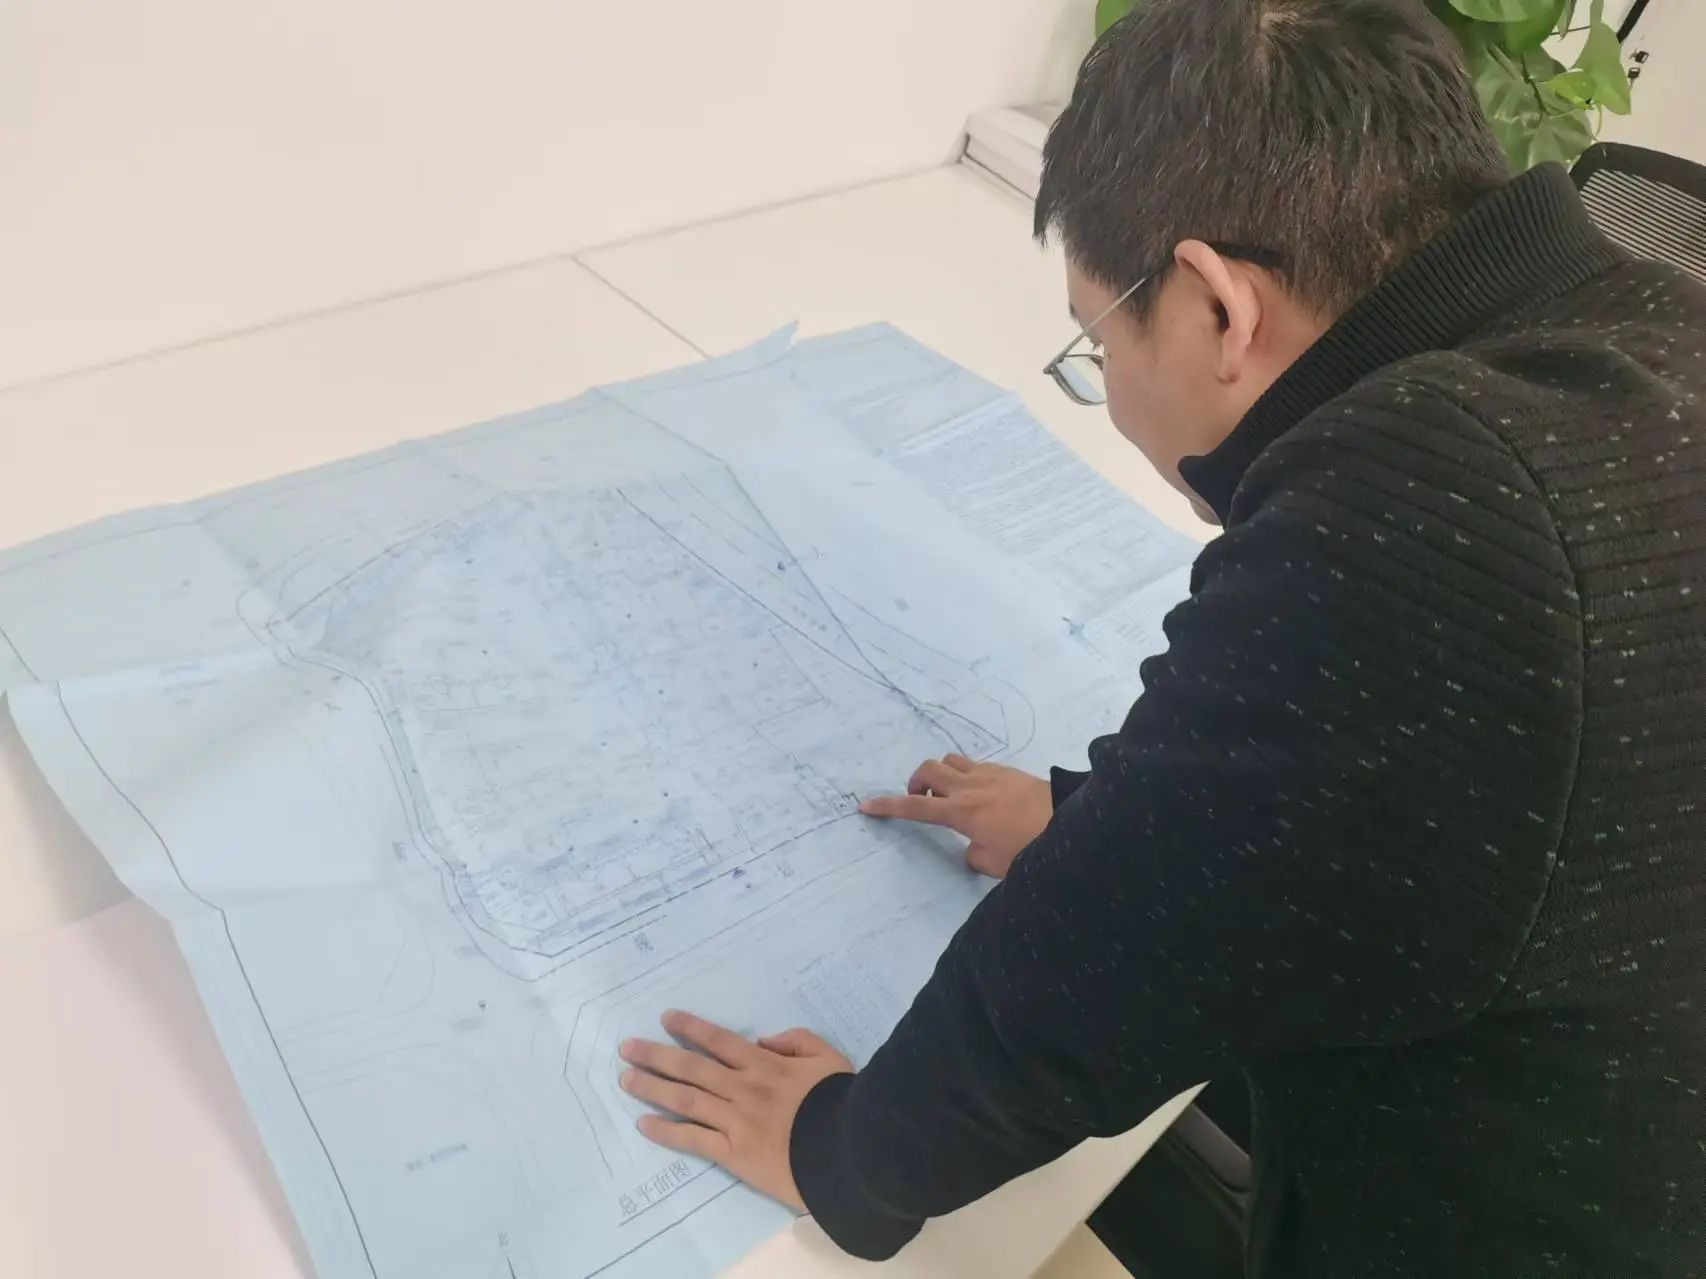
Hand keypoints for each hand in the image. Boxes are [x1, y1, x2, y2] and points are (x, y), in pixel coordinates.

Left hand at [620, 1011, 853, 1211]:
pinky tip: (644, 1124)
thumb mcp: (829, 1057)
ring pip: (685, 1099)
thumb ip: (797, 1041)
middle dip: (656, 1055)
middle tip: (626, 1047)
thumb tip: (764, 1041)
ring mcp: (735, 1121)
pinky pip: (693, 1139)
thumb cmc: (841, 1102)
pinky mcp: (734, 1153)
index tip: (665, 1018)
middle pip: (691, 1067)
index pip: (719, 1040)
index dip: (690, 1027)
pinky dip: (666, 1131)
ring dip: (652, 1087)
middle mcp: (743, 1088)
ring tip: (625, 1079)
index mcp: (765, 1064)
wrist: (848, 1149)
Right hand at [859, 753, 1052, 878]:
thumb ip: (974, 855)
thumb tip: (972, 846)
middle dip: (916, 782)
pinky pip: (974, 765)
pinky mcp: (1006, 770)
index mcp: (961, 812)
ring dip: (941, 774)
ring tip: (950, 795)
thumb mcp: (996, 864)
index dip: (887, 805)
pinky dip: (966, 776)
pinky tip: (980, 795)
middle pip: (928, 770)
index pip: (914, 806)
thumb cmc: (1029, 847)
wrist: (1069, 821)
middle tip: (922, 800)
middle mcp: (969, 787)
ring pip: (950, 761)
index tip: (867, 805)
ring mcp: (988, 774)